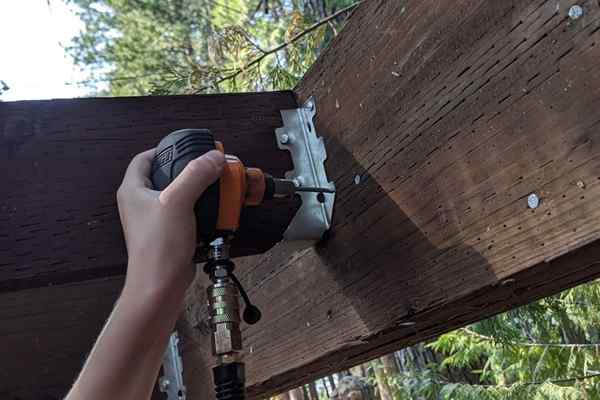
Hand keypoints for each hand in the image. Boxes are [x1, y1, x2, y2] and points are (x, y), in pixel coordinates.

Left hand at [117, 148, 224, 299]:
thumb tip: (213, 157)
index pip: (143, 159)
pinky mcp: (169, 235)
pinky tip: (214, 211)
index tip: (185, 148)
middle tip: (207, 166)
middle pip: (164, 176)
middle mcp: (141, 204)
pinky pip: (186, 215)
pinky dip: (201, 210)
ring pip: (178, 196)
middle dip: (187, 170)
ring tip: (215, 186)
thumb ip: (196, 175)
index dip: (163, 150)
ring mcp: (154, 221)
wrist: (160, 286)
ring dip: (197, 191)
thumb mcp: (177, 202)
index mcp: (133, 191)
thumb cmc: (158, 247)